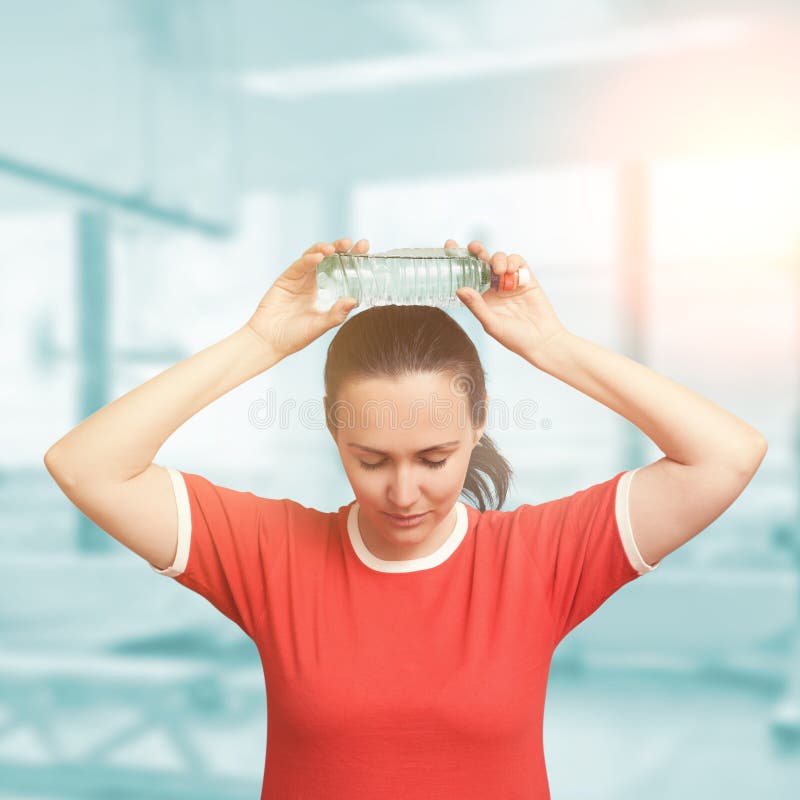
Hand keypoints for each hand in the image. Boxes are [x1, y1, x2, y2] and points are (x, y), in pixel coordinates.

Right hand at [246, 238, 367, 359]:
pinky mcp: (286, 278)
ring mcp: (299, 278)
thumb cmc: (295, 336)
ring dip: (324, 249)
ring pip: (313, 256)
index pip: (341, 269)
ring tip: (333, 248)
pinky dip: (308, 259)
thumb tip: (354, 300)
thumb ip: (336, 314)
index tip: (365, 248)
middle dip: (340, 248)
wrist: (270, 342)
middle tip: (351, 243)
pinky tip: (318, 257)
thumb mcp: (320, 325)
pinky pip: (299, 265)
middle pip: (328, 257)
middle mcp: (312, 281)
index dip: (352, 257)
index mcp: (323, 291)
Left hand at [449, 239, 568, 362]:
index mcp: (482, 298)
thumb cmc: (514, 338)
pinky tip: (511, 270)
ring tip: (499, 270)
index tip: (449, 246)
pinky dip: (513, 261)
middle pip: (482, 262)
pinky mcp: (526, 278)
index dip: (459, 260)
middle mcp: (494, 287)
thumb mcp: (491, 323)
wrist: (542, 340)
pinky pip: (518, 262)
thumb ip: (476, 306)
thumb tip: (459, 289)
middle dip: (477, 251)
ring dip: (498, 259)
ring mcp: (510, 282)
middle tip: (474, 247)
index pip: (467, 276)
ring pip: (500, 259)